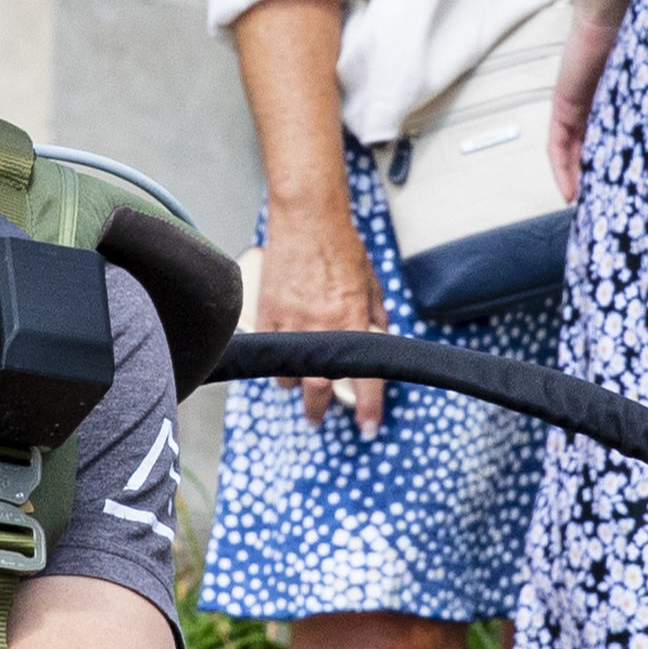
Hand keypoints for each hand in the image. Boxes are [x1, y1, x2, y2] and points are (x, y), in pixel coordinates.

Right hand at [255, 210, 389, 432]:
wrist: (308, 221)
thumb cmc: (341, 247)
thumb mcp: (372, 285)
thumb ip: (376, 317)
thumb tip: (379, 336)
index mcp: (353, 325)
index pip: (365, 380)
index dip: (369, 409)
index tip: (368, 427)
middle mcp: (322, 331)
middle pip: (318, 390)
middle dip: (318, 411)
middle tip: (317, 419)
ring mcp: (291, 326)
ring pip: (289, 375)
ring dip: (295, 381)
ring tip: (298, 381)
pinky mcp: (267, 315)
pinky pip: (269, 351)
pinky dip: (275, 358)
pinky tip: (279, 357)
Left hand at [545, 11, 626, 203]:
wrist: (615, 8)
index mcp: (624, 96)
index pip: (620, 137)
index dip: (625, 164)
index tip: (636, 192)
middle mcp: (600, 101)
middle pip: (596, 147)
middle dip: (603, 177)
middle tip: (613, 208)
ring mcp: (579, 103)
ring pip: (575, 150)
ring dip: (580, 179)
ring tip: (591, 207)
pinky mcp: (563, 103)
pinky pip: (557, 144)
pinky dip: (562, 168)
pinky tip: (569, 191)